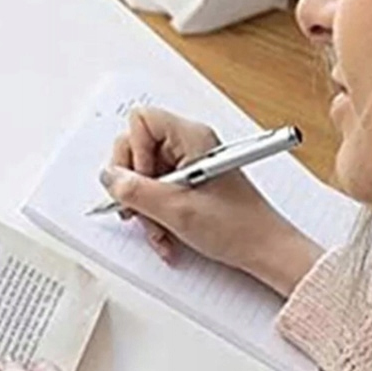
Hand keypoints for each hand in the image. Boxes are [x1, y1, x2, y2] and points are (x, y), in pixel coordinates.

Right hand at [102, 106, 323, 296]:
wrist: (262, 249)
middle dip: (133, 185)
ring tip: (159, 229)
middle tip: (140, 209)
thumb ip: (136, 191)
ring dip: (144, 208)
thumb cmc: (236, 226)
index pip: (141, 121)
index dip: (133, 152)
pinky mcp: (188, 183)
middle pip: (136, 149)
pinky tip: (166, 233)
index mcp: (192, 138)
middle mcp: (189, 145)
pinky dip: (155, 215)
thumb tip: (109, 177)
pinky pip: (156, 192)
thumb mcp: (177, 210)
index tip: (143, 181)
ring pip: (143, 176)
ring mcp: (188, 164)